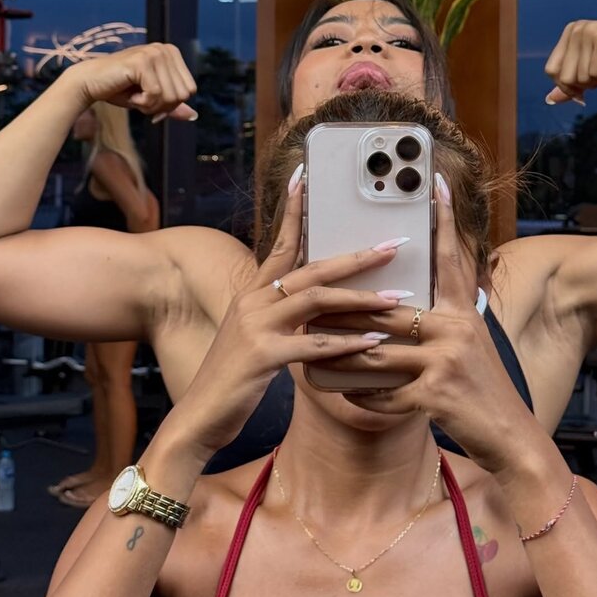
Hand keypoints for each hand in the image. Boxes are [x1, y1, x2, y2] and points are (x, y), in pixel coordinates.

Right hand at [62, 44, 197, 120]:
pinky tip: (129, 93)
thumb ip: (172, 106)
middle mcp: (165, 49)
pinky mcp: (142, 61)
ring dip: (151, 105)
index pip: (190, 90)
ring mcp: (154, 52)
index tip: (150, 98)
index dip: (171, 103)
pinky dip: (142, 103)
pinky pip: (155, 95)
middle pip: (183, 95)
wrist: (90, 84)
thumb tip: (194, 116)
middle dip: (162, 106)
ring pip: (171, 97)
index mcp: (171, 53)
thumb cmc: (120, 90)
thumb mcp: (151, 99)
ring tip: (134, 94)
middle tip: (141, 98)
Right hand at [164, 175, 407, 459]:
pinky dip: (346, 345)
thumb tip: (317, 312)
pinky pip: (313, 346)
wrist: (199, 417)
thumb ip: (282, 321)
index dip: (294, 212)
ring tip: (398, 299)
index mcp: (252, 295)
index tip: (306, 178)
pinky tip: (373, 344)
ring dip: (361, 298)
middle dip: (356, 257)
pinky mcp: (262, 356)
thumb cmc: (233, 382)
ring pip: (316, 301)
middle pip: (311, 268)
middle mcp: (253, 303)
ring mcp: (256, 327)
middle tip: (394, 246)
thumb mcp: (256, 341)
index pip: (280, 245)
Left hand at [311, 176, 550, 474]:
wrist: (511, 435)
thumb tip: (406, 307)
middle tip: (310, 304)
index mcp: (463, 313)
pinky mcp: (436, 395)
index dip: (443, 222)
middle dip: (345, 310)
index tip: (435, 183)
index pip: (450, 260)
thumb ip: (445, 322)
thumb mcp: (471, 346)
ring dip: (339, 356)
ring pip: (375, 353)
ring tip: (310, 354)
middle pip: (387, 310)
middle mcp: (456, 330)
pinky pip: (384, 393)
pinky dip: (361, 395)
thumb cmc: (484, 390)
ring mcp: (446, 362)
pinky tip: (344, 394)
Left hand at [544, 20, 596, 104]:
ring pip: (581, 78)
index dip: (569, 85)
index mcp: (570, 31)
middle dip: (586, 84)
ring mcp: (590, 32)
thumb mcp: (592, 73)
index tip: (589, 80)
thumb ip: (570, 85)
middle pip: (564, 78)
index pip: (551, 71)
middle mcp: (577, 28)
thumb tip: (549, 100)